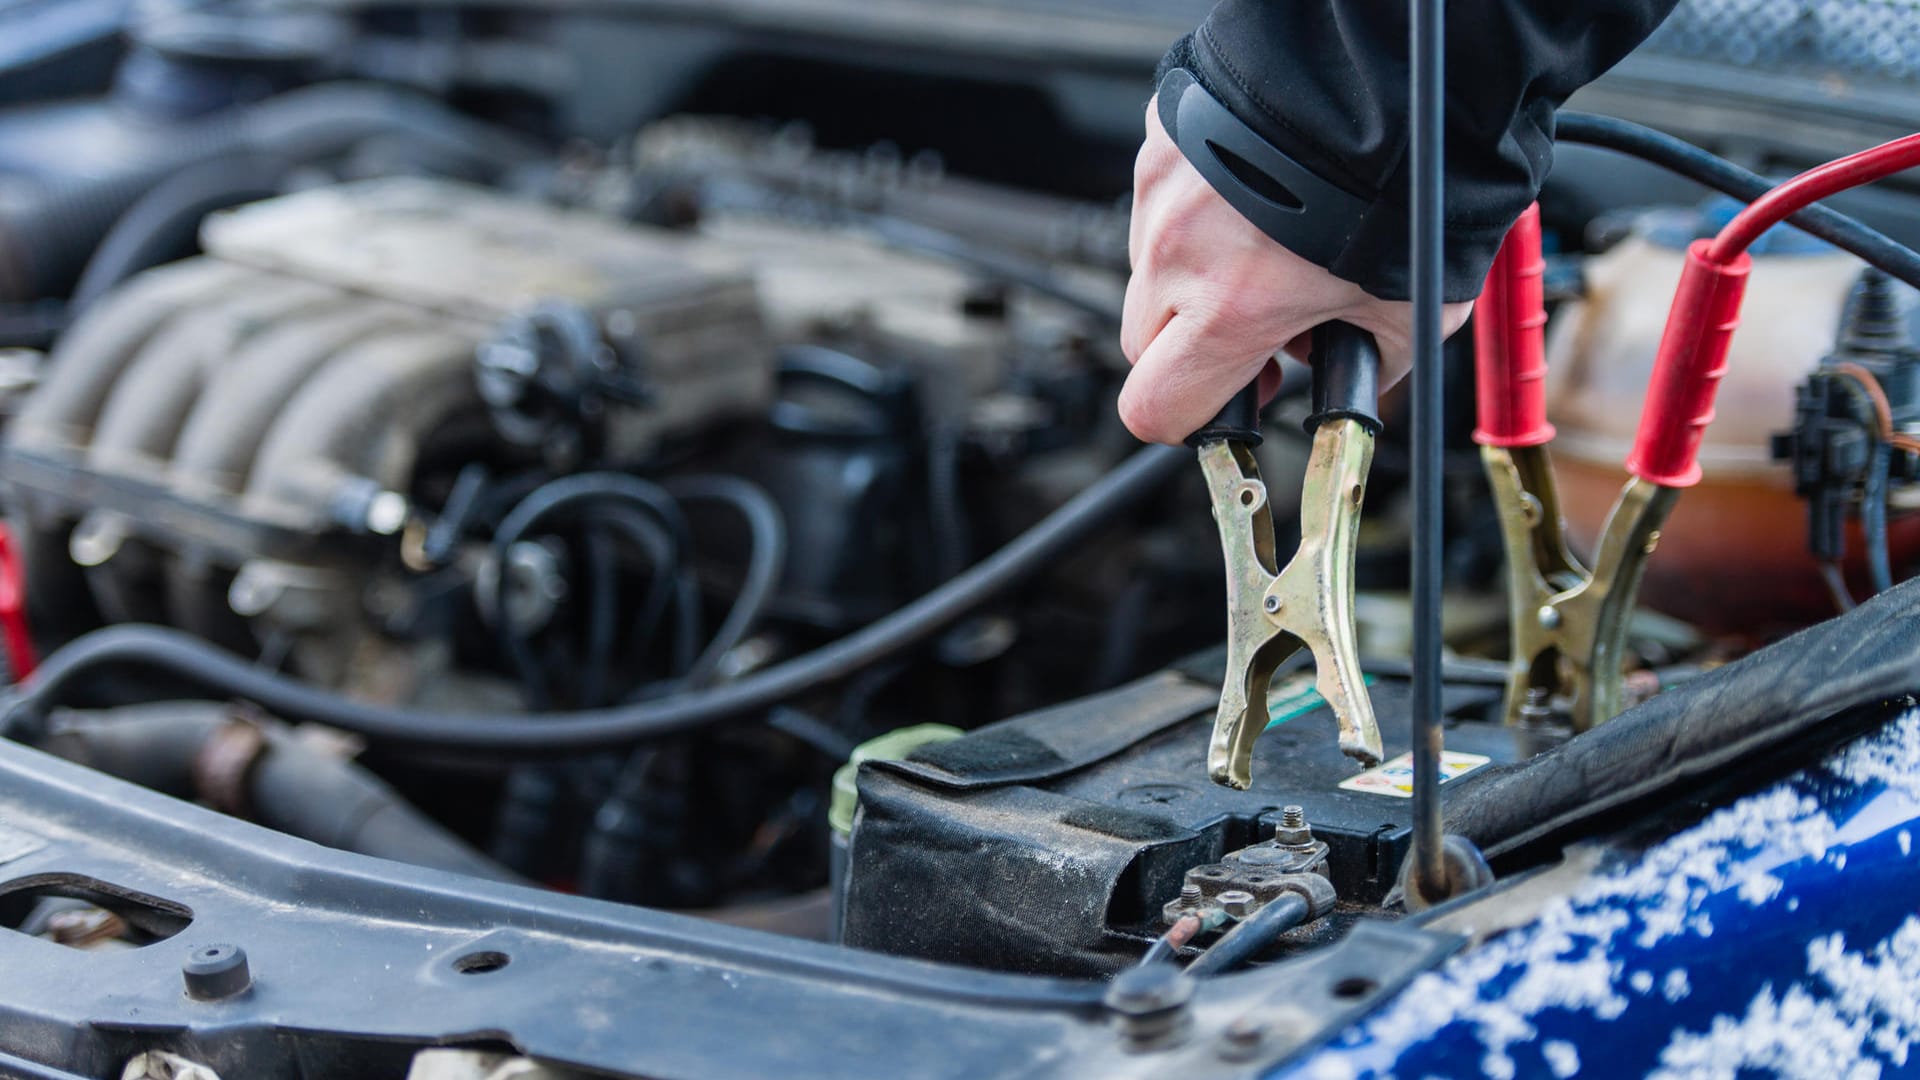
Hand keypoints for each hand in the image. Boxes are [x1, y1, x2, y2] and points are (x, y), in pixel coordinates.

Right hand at [1119, 98, 1471, 444]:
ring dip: (1196, 271)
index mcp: (1228, 311)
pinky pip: (1164, 196)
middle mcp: (1178, 253)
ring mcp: (1162, 190)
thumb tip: (1360, 380)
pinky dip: (1203, 206)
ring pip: (1153, 265)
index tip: (1223, 404)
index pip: (1154, 407)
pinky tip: (1260, 191)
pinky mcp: (1164, 138)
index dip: (1185, 419)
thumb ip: (1371, 363)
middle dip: (1191, 346)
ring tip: (1271, 241)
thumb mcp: (1414, 309)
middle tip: (1257, 325)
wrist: (1389, 73)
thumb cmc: (1404, 182)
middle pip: (1143, 342)